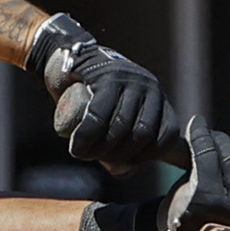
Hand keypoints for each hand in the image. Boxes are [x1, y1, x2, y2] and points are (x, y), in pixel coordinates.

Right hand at [30, 14, 183, 174]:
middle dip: (118, 154)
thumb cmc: (88, 96)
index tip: (123, 162)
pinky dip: (87, 137)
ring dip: (101, 149)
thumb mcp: (113, 116)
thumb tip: (126, 172)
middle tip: (96, 158)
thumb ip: (122, 143)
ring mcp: (130, 79)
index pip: (166, 135)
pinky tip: (77, 148)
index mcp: (158, 99)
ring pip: (122, 125)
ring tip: (83, 153)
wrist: (63, 59)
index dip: (147, 156)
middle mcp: (150, 87)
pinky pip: (99, 114)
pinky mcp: (106, 76)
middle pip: (142, 133)